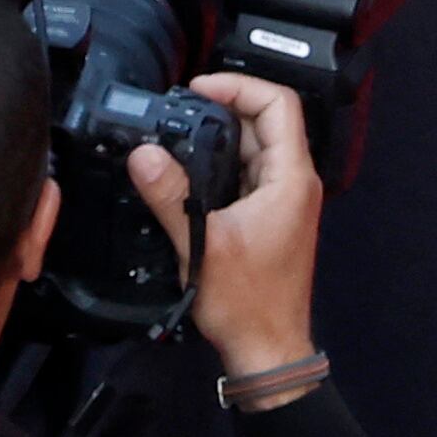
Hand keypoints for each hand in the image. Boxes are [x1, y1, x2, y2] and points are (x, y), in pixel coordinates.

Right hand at [126, 73, 322, 386]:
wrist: (267, 350)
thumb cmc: (246, 301)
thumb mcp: (203, 245)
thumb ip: (172, 196)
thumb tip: (143, 153)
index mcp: (291, 177)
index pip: (278, 105)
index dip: (239, 86)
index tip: (198, 88)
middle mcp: (293, 181)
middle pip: (264, 123)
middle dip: (222, 110)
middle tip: (177, 110)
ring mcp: (283, 200)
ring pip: (253, 149)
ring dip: (218, 138)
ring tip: (175, 135)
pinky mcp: (269, 218)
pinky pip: (246, 175)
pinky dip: (220, 166)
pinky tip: (186, 172)